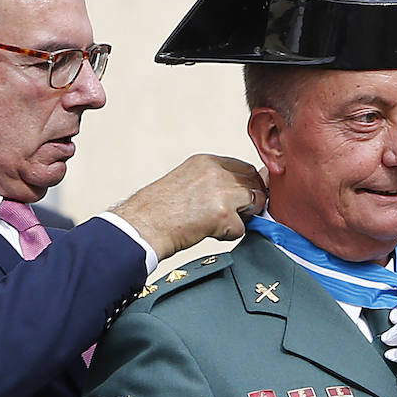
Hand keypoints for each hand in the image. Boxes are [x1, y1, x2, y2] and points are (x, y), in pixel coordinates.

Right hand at [113, 155, 266, 259]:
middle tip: (231, 215)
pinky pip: (241, 228)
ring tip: (215, 224)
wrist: (142, 225)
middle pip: (254, 182)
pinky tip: (208, 232)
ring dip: (240, 217)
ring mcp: (221, 191)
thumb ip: (214, 181)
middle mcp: (216, 171)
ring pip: (254, 202)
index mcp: (206, 161)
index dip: (247, 186)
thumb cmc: (158, 210)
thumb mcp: (187, 181)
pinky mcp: (222, 214)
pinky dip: (228, 235)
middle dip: (250, 200)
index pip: (244, 168)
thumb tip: (242, 192)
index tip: (241, 200)